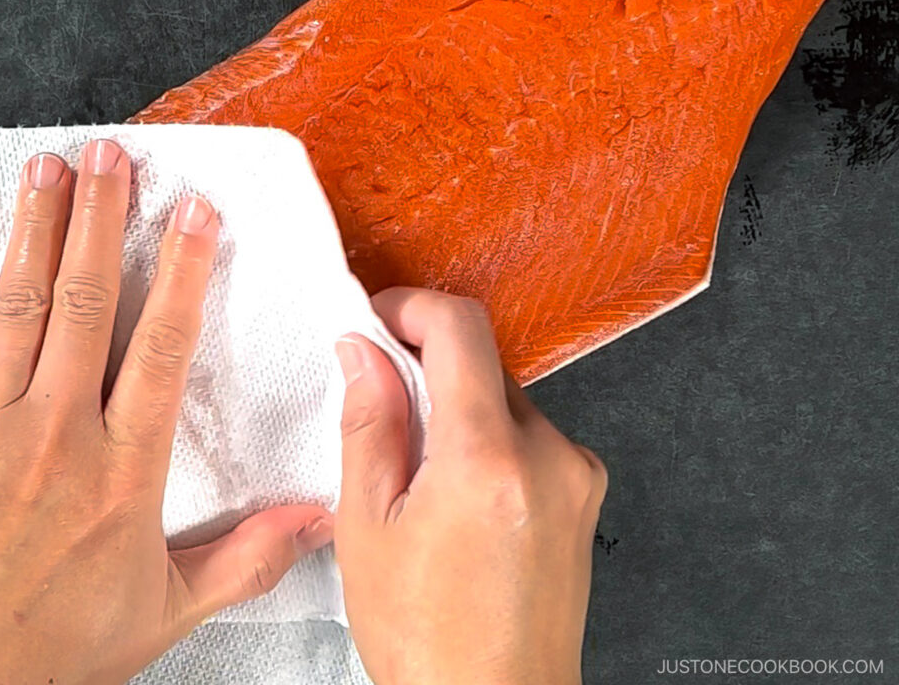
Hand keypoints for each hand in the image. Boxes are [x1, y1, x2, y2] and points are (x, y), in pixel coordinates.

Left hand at [0, 141, 332, 684]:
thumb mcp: (167, 609)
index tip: (196, 214)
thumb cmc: (55, 648)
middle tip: (117, 155)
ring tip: (53, 166)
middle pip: (90, 300)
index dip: (185, 271)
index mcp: (123, 467)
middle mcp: (57, 429)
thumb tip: (318, 521)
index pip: (163, 346)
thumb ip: (247, 558)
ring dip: (39, 227)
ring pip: (21, 303)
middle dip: (106, 218)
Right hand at [333, 288, 606, 684]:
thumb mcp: (368, 528)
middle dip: (425, 368)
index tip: (376, 321)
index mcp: (488, 459)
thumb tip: (362, 350)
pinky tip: (456, 500)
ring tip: (419, 479)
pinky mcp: (585, 495)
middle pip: (482, 363)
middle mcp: (549, 455)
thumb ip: (368, 423)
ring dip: (458, 411)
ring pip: (503, 400)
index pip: (460, 328)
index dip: (409, 307)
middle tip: (379, 409)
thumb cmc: (427, 639)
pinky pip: (529, 437)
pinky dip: (488, 443)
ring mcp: (576, 475)